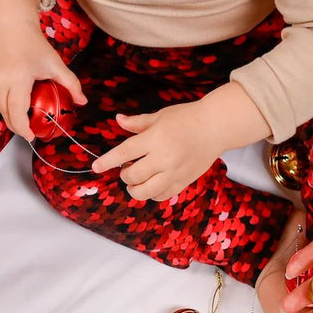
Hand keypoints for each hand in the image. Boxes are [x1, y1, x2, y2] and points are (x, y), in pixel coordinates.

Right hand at [0, 24, 85, 139]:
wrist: (10, 28)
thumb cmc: (33, 45)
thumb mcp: (55, 64)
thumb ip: (71, 83)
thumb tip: (83, 102)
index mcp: (18, 79)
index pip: (17, 112)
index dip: (23, 128)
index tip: (31, 136)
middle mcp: (0, 81)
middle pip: (6, 114)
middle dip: (18, 126)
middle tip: (29, 130)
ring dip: (9, 115)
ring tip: (21, 116)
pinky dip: (1, 104)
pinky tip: (12, 102)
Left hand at [90, 100, 224, 200]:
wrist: (216, 127)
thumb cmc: (187, 117)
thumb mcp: (160, 116)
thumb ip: (138, 123)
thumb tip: (118, 120)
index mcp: (155, 139)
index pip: (124, 153)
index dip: (107, 161)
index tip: (96, 167)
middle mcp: (164, 158)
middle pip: (132, 175)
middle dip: (124, 174)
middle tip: (127, 168)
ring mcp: (175, 172)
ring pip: (145, 192)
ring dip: (134, 189)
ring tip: (136, 181)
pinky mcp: (184, 181)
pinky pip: (162, 196)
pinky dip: (152, 194)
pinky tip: (152, 185)